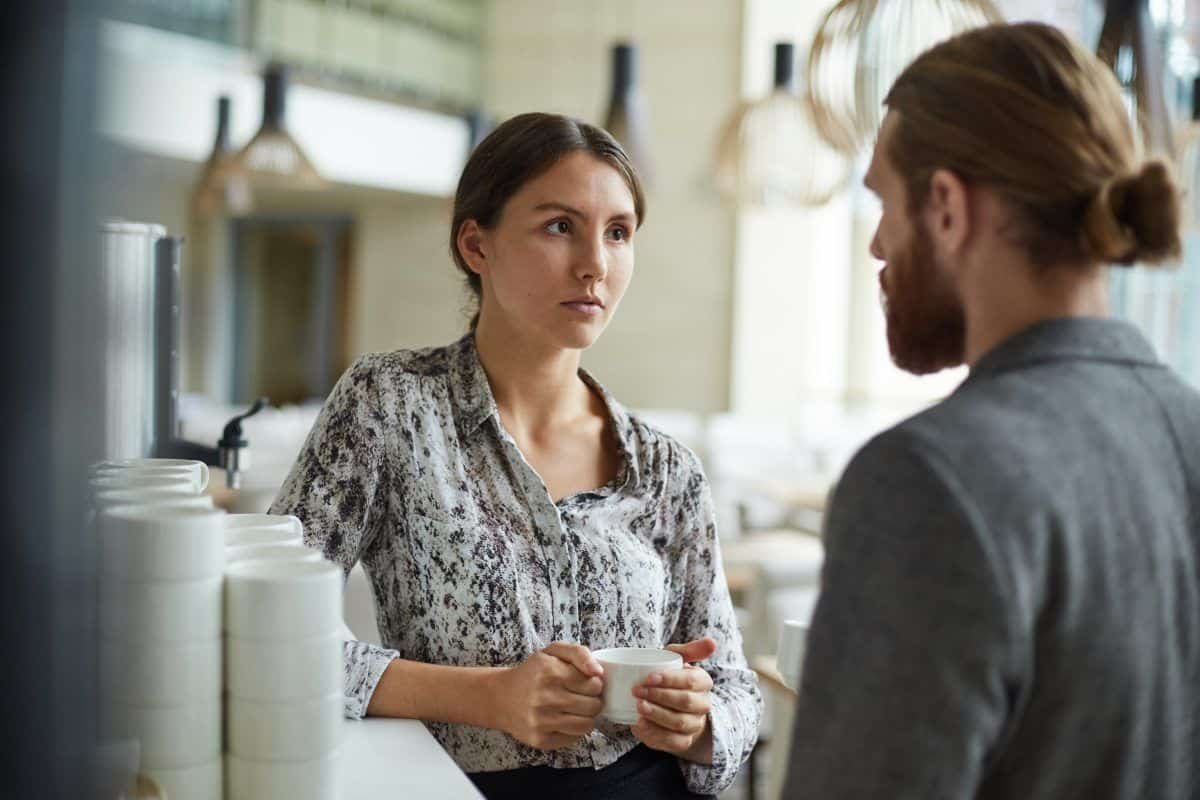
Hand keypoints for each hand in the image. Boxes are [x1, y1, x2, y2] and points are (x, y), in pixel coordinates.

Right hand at [493, 642, 604, 750]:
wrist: (500, 697)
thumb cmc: (532, 673)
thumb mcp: (553, 652)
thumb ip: (579, 653)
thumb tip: (598, 671)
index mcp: (550, 671)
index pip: (594, 684)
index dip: (595, 684)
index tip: (587, 683)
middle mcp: (544, 697)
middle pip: (593, 706)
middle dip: (593, 701)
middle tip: (583, 697)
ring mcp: (541, 721)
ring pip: (586, 725)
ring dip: (587, 717)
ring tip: (577, 710)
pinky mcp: (540, 739)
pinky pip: (573, 739)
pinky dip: (574, 730)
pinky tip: (564, 720)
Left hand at [630, 638, 716, 761]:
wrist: (668, 704)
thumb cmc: (670, 677)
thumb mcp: (676, 659)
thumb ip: (690, 649)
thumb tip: (712, 643)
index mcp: (703, 682)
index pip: (690, 681)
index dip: (670, 680)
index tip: (649, 677)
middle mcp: (703, 704)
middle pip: (685, 702)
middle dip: (660, 697)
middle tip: (637, 691)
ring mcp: (694, 724)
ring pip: (679, 723)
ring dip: (657, 715)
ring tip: (638, 707)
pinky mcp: (683, 741)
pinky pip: (673, 742)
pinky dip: (655, 734)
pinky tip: (639, 725)